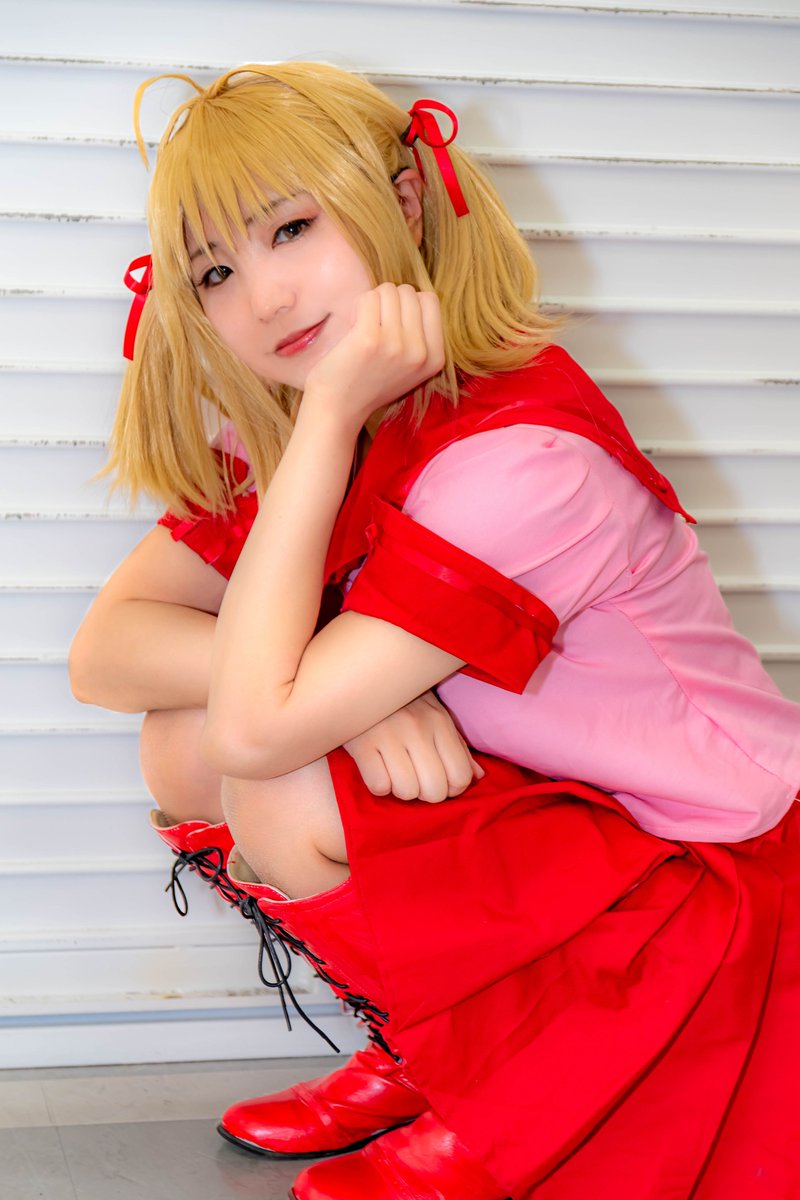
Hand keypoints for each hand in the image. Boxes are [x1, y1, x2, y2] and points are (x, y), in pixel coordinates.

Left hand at [302, 283, 444, 432]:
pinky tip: (354, 325)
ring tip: (365, 325)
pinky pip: (369, 297)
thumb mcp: (410, 368)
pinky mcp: (370, 339)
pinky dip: (359, 305)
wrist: (338, 408)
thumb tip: (417, 296)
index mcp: (435, 358)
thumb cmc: (370, 383)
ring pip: (389, 290)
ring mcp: (397, 345)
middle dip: (390, 300)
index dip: (408, 304)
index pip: (430, 301)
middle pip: (409, 292)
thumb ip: (421, 337)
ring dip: (374, 300)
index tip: (393, 323)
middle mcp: (420, 352)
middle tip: (376, 324)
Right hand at [343, 691, 484, 803]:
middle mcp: (417, 728)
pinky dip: (379, 784)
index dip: (451, 789)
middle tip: (415, 778)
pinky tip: (377, 768)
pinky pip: (379, 786)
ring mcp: (388, 735)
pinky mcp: (361, 744)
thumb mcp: (436, 716)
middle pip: (435, 791)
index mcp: (440, 722)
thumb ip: (457, 747)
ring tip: (395, 772)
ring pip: (407, 792)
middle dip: (426, 794)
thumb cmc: (403, 704)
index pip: (460, 776)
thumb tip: (477, 776)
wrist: (358, 679)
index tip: (438, 780)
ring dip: (400, 789)